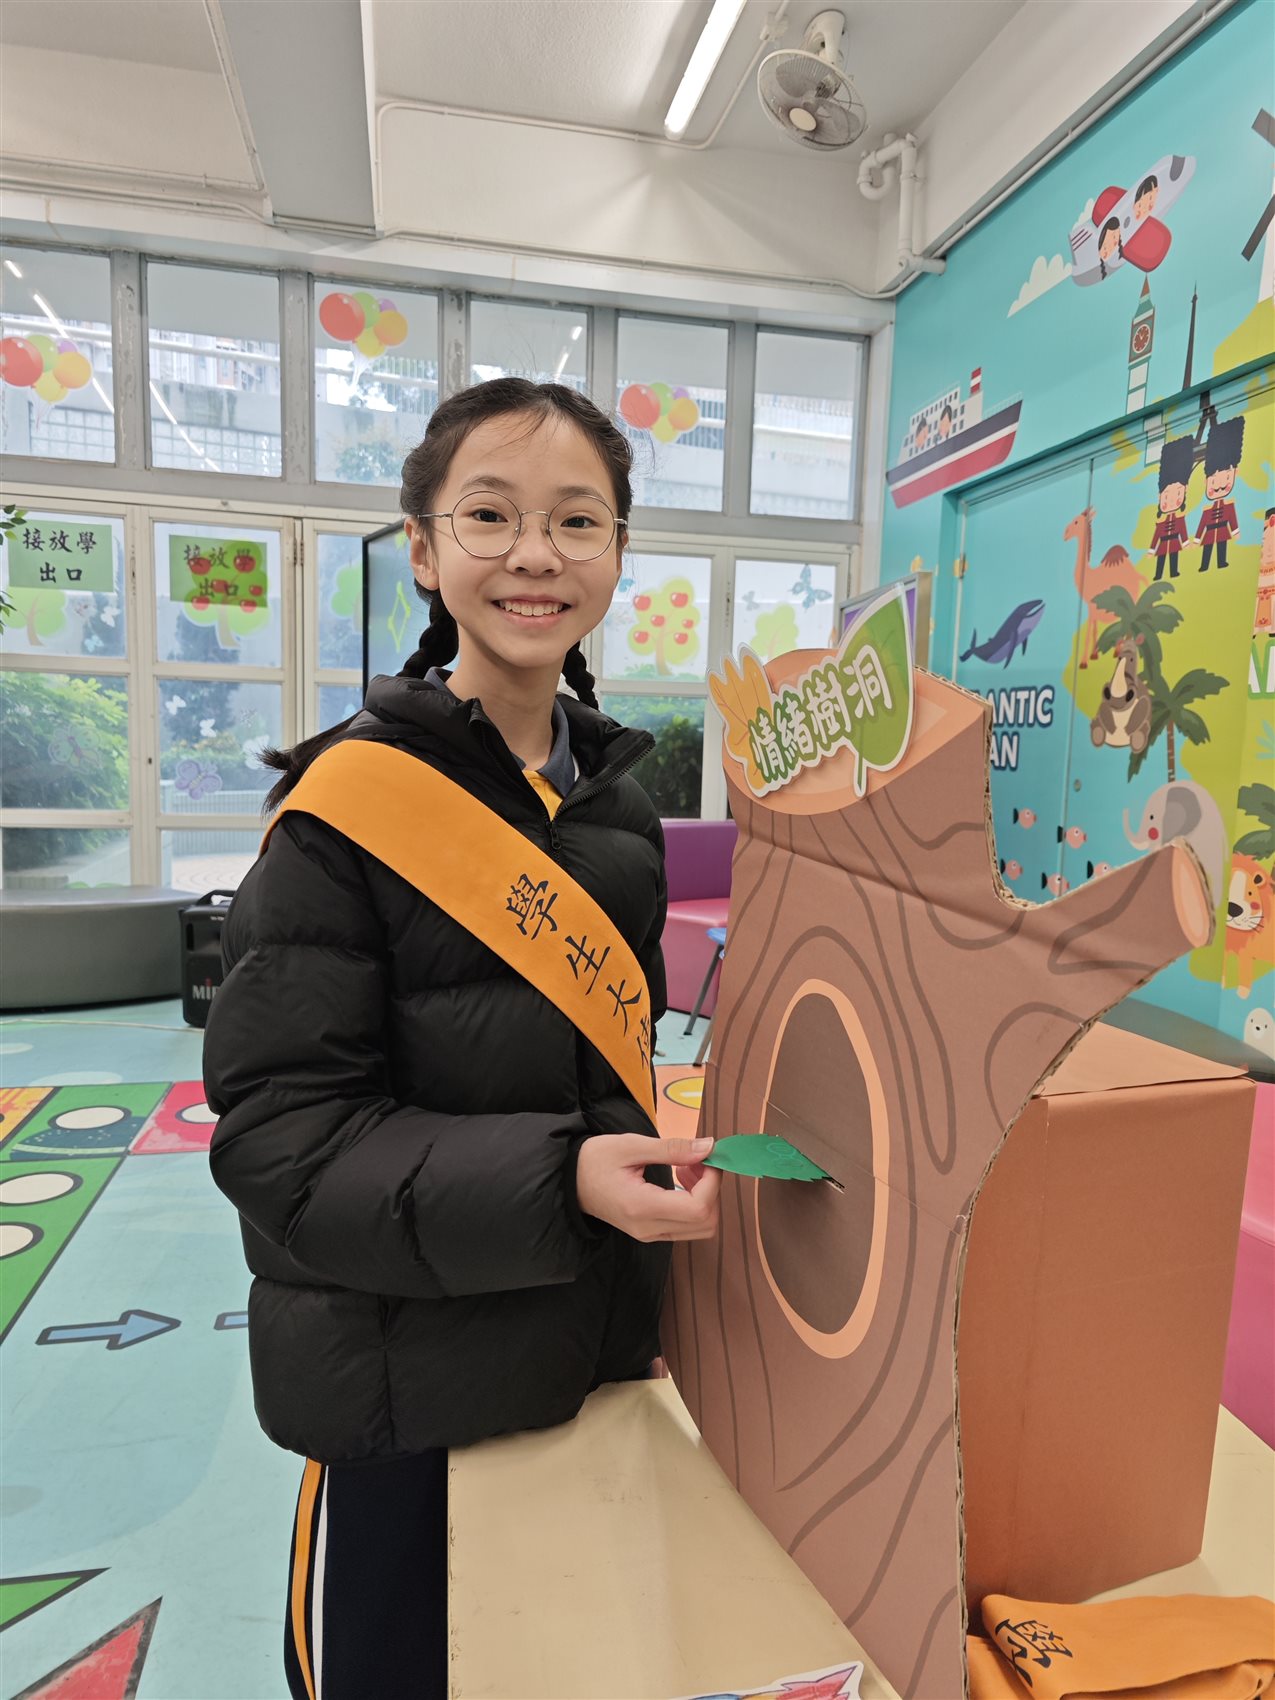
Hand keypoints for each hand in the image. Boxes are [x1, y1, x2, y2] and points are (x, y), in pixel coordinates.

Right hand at [576, 1136, 721, 1243]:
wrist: (570, 1182)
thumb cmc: (595, 1160)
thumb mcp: (631, 1146)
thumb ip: (672, 1148)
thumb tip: (708, 1147)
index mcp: (642, 1207)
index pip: (698, 1208)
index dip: (712, 1182)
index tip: (706, 1156)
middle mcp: (648, 1228)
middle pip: (706, 1223)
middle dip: (712, 1189)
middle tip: (698, 1160)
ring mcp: (650, 1235)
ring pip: (700, 1228)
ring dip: (706, 1197)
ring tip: (688, 1166)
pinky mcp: (651, 1233)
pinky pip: (687, 1226)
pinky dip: (695, 1203)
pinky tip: (682, 1179)